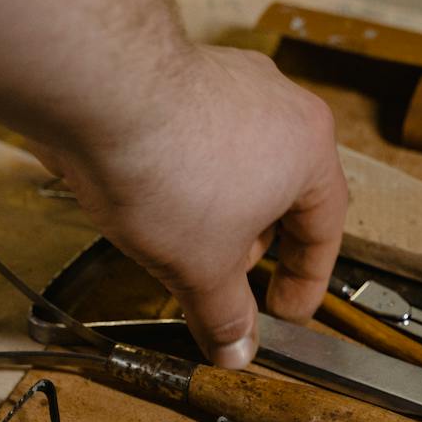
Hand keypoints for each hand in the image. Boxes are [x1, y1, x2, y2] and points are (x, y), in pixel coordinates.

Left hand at [30, 46, 347, 368]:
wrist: (97, 90)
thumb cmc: (168, 168)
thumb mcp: (202, 266)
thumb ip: (225, 313)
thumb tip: (235, 349)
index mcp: (309, 150)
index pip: (324, 230)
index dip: (305, 282)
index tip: (283, 311)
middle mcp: (281, 106)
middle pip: (281, 194)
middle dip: (252, 247)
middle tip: (221, 285)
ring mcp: (232, 80)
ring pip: (236, 165)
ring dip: (215, 211)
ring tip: (175, 243)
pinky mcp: (182, 72)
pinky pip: (195, 138)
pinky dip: (182, 176)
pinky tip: (145, 200)